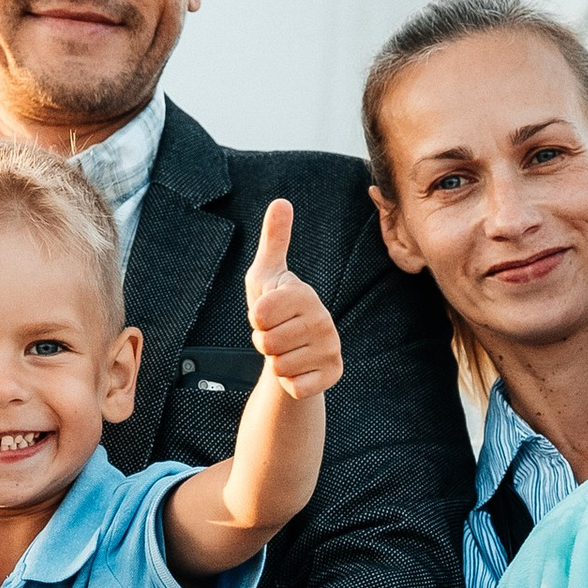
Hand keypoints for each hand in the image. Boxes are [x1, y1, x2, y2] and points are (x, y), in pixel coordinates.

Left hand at [246, 200, 342, 407]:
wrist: (293, 349)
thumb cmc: (275, 310)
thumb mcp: (267, 274)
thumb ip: (273, 239)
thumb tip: (282, 201)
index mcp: (305, 295)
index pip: (260, 314)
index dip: (255, 319)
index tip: (267, 314)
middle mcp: (324, 320)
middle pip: (266, 342)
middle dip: (263, 343)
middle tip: (276, 335)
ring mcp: (330, 349)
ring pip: (278, 365)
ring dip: (275, 362)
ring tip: (286, 350)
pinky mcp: (332, 375)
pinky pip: (293, 386)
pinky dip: (288, 382)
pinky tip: (298, 368)